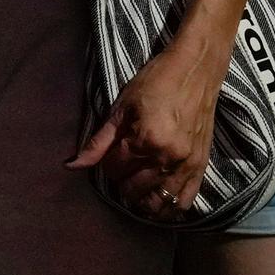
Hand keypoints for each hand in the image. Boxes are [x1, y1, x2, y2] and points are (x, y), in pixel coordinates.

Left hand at [70, 40, 218, 221]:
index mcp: (147, 140)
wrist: (197, 68)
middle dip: (122, 180)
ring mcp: (188, 164)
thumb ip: (98, 141)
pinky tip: (157, 199)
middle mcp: (169, 157)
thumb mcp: (121, 107)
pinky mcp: (202, 166)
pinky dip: (169, 206)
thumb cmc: (156, 81)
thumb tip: (72, 165)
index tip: (111, 151)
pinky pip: (185, 200)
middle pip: (134, 188)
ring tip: (136, 185)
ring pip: (159, 202)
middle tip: (123, 164)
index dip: (107, 163)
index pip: (115, 169)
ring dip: (142, 198)